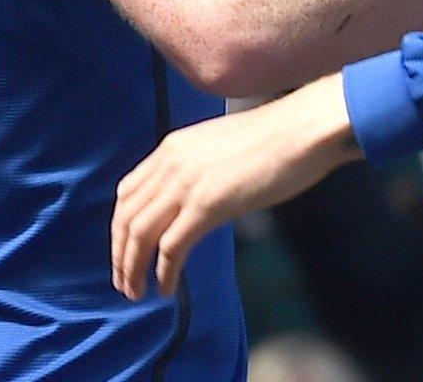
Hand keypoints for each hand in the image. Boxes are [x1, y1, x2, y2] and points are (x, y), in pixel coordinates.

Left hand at [112, 75, 357, 300]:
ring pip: (140, 235)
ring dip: (133, 268)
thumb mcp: (221, 147)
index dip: (120, 227)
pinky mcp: (206, 205)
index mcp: (172, 147)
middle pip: (126, 217)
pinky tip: (167, 288)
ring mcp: (186, 184)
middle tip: (125, 282)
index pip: (128, 193)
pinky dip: (164, 273)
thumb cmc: (276, 138)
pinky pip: (171, 248)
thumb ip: (199, 169)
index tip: (125, 251)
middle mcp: (170, 164)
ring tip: (138, 292)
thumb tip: (198, 200)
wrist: (302, 130)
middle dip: (120, 255)